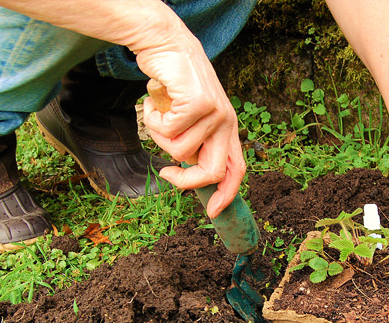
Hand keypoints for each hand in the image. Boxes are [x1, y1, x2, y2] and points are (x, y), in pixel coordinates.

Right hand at [137, 13, 244, 217]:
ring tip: (158, 114)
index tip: (213, 212)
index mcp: (228, 128)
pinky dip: (152, 120)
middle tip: (167, 174)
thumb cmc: (176, 84)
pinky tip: (153, 102)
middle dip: (186, 181)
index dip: (226, 194)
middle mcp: (227, 122)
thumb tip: (186, 170)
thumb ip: (195, 141)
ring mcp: (215, 112)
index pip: (237, 169)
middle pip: (212, 171)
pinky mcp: (199, 103)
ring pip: (179, 150)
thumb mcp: (192, 117)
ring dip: (159, 136)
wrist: (168, 46)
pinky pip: (167, 131)